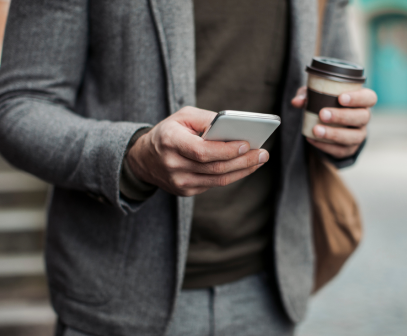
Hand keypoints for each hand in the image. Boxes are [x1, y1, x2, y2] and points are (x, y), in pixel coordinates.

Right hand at [126, 107, 268, 196]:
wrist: (144, 158)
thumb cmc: (169, 132)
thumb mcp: (183, 116)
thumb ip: (208, 119)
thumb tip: (235, 128)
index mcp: (170, 142)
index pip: (202, 151)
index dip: (226, 149)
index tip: (247, 144)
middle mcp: (173, 165)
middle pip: (215, 167)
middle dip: (243, 160)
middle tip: (263, 153)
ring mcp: (179, 182)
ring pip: (218, 179)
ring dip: (243, 170)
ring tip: (260, 159)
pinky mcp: (185, 191)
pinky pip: (214, 184)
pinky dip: (233, 175)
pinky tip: (245, 166)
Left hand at [291, 86, 375, 158]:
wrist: (329, 126)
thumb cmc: (326, 104)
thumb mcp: (317, 96)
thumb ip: (307, 95)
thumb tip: (296, 101)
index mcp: (362, 101)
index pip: (369, 98)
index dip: (358, 98)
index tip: (341, 98)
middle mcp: (364, 118)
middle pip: (362, 117)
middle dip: (342, 116)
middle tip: (323, 114)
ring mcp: (358, 135)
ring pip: (354, 136)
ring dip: (334, 133)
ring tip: (316, 130)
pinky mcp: (349, 149)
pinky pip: (341, 150)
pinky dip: (325, 145)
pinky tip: (312, 139)